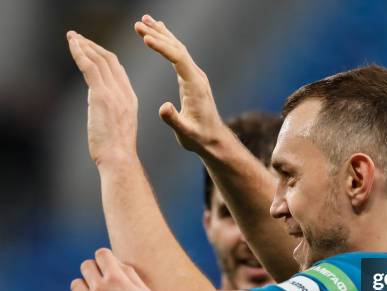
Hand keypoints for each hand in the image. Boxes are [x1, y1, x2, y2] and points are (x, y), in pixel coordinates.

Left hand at [63, 248, 160, 290]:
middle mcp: (100, 288)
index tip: (109, 265)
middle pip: (85, 265)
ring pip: (75, 284)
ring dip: (84, 286)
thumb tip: (118, 264)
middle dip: (93, 269)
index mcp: (116, 279)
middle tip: (102, 280)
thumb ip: (131, 275)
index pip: (101, 254)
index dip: (105, 257)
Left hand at [67, 31, 138, 165]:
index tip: (92, 49)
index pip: (118, 70)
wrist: (120, 159)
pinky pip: (90, 67)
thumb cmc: (116, 151)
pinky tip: (72, 45)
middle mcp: (124, 93)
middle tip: (79, 38)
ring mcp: (114, 93)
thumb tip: (95, 104)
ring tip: (72, 37)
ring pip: (99, 60)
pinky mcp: (102, 96)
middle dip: (94, 46)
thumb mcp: (116, 126)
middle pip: (110, 60)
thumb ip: (107, 110)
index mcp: (130, 99)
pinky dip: (80, 53)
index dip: (104, 56)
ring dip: (84, 45)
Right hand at [134, 14, 231, 153]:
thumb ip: (174, 120)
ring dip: (161, 34)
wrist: (213, 140)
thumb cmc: (199, 138)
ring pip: (178, 49)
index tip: (145, 38)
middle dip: (158, 35)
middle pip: (177, 48)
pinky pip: (178, 56)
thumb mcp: (185, 132)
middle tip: (138, 23)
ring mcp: (195, 76)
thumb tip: (163, 108)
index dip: (162, 47)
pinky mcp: (192, 78)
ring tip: (144, 20)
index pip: (178, 59)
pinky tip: (159, 34)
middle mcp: (197, 76)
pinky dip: (167, 43)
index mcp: (195, 86)